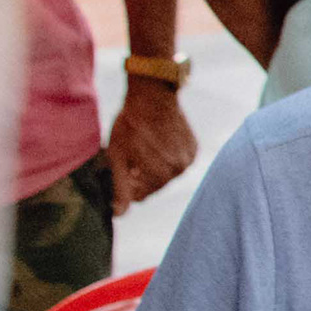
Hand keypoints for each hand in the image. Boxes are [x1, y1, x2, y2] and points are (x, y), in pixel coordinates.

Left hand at [104, 78, 197, 211]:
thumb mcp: (117, 156)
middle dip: (142, 175)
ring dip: (155, 166)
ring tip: (146, 145)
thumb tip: (119, 215)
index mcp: (159, 176)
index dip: (128, 182)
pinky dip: (168, 157)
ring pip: (166, 175)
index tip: (123, 164)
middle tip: (133, 153)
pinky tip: (159, 142)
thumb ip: (120, 188)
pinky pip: (178, 162)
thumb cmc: (130, 125)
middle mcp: (179, 171)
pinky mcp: (194, 149)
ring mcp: (189, 160)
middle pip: (154, 186)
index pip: (140, 196)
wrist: (153, 95)